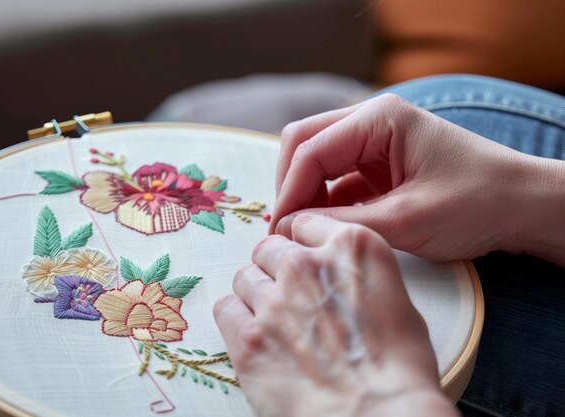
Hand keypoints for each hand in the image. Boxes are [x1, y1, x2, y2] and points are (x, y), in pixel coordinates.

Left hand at [214, 215, 456, 416]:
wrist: (377, 415)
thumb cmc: (399, 367)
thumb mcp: (395, 298)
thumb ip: (356, 273)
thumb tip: (336, 279)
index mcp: (351, 247)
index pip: (304, 223)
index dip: (302, 243)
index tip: (302, 257)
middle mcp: (306, 265)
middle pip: (269, 248)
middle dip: (276, 268)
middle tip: (290, 296)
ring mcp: (273, 300)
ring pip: (245, 277)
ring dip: (257, 294)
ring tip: (274, 322)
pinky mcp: (247, 337)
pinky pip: (225, 308)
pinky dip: (236, 318)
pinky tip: (254, 335)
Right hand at [270, 94, 564, 262]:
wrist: (524, 207)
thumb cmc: (479, 203)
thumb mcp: (407, 219)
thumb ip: (342, 223)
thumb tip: (289, 229)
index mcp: (379, 119)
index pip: (310, 149)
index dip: (289, 191)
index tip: (279, 231)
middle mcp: (372, 121)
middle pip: (304, 144)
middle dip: (291, 186)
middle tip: (286, 229)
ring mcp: (375, 142)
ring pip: (316, 161)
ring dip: (306, 194)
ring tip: (303, 233)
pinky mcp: (379, 165)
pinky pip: (337, 179)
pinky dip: (325, 202)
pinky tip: (326, 228)